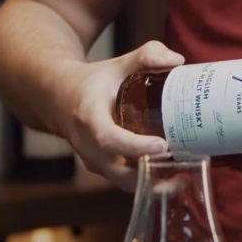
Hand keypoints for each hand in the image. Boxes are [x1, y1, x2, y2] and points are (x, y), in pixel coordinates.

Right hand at [52, 40, 182, 191]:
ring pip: (122, 182)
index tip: (161, 146)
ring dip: (151, 184)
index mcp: (89, 118)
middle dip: (149, 175)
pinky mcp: (101, 168)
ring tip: (183, 178)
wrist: (58, 98)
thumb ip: (146, 56)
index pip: (108, 139)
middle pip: (117, 171)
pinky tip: (172, 179)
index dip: (134, 146)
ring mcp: (93, 160)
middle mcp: (87, 145)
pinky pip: (123, 182)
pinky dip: (145, 183)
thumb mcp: (116, 65)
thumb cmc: (92, 82)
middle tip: (182, 169)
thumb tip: (178, 60)